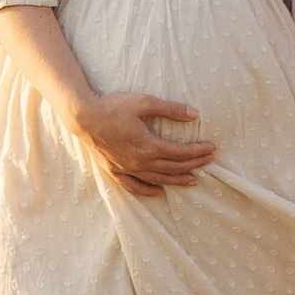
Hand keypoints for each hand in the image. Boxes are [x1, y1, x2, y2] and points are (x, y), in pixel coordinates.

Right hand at [68, 88, 214, 196]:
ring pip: (157, 179)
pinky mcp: (115, 171)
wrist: (83, 117)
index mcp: (148, 146)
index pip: (180, 153)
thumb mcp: (144, 102)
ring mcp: (127, 168)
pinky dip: (148, 190)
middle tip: (209, 161)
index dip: (197, 152)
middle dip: (193, 165)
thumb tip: (194, 114)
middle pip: (173, 168)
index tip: (211, 148)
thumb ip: (170, 109)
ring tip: (193, 181)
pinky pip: (134, 186)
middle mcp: (140, 162)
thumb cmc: (113, 107)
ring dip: (177, 180)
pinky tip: (159, 192)